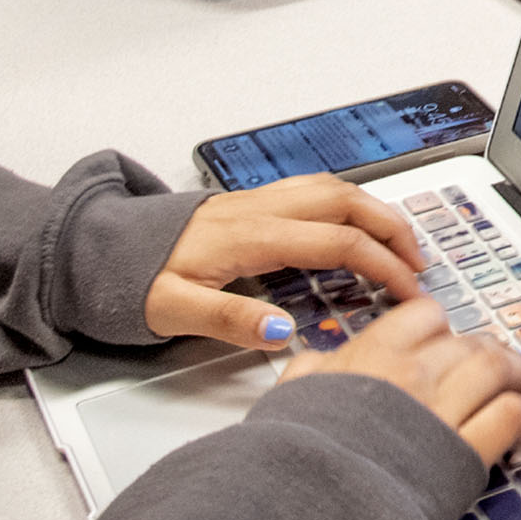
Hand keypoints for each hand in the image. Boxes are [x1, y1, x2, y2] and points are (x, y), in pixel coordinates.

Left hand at [145, 173, 428, 346]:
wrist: (100, 248)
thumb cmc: (132, 280)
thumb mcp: (173, 311)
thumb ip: (230, 320)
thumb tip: (284, 331)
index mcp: (251, 237)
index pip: (338, 242)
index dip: (382, 265)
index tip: (407, 292)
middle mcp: (261, 210)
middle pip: (348, 202)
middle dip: (394, 228)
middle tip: (421, 263)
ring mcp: (256, 201)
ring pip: (334, 188)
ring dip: (374, 211)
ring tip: (399, 241)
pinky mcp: (249, 203)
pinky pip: (314, 189)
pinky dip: (348, 202)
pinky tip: (353, 221)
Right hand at [284, 298, 520, 468]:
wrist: (307, 507)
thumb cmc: (294, 457)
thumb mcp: (290, 399)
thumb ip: (311, 373)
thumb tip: (319, 362)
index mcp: (373, 355)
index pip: (426, 316)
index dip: (442, 330)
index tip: (445, 344)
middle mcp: (414, 374)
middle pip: (471, 343)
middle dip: (487, 353)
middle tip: (494, 368)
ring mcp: (442, 411)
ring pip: (499, 370)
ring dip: (516, 376)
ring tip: (519, 387)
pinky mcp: (464, 453)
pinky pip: (509, 416)